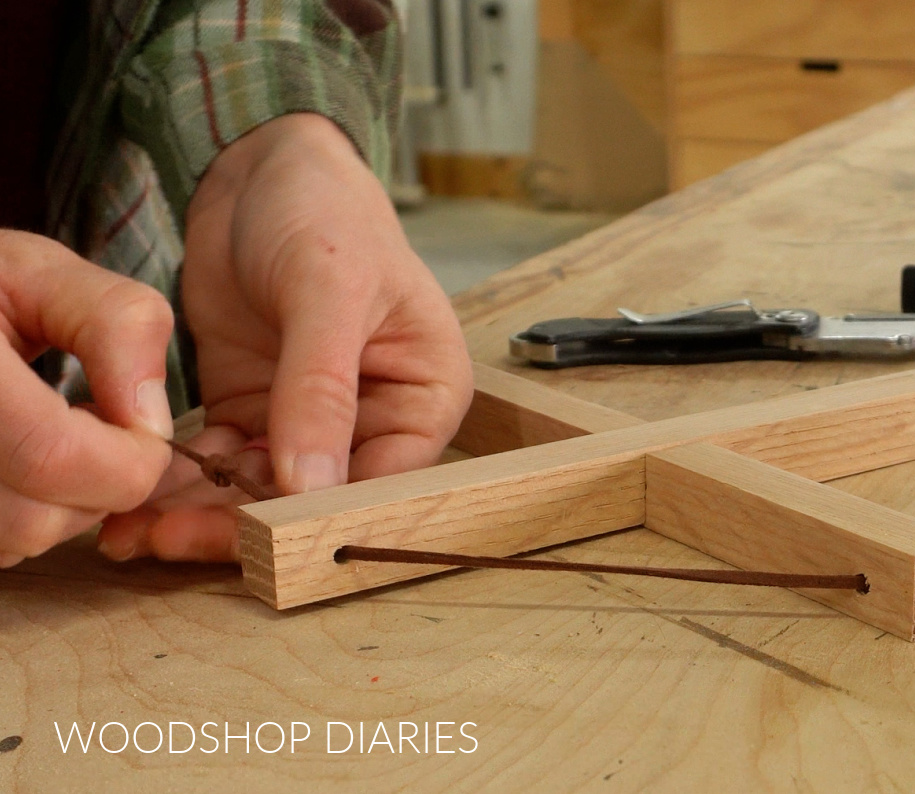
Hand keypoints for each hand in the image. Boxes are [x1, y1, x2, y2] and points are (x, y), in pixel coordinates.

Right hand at [0, 231, 174, 566]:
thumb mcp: (41, 272)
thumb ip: (115, 323)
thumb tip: (152, 421)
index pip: (56, 458)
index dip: (129, 457)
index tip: (142, 423)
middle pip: (38, 520)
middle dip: (99, 484)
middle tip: (92, 425)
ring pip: (17, 542)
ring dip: (63, 504)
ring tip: (53, 436)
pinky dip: (27, 511)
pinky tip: (24, 458)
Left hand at [97, 114, 473, 561]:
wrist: (261, 170)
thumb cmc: (327, 213)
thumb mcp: (329, 290)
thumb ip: (322, 388)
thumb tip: (313, 486)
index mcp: (425, 394)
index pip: (386, 479)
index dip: (326, 516)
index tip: (260, 539)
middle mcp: (375, 419)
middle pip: (320, 498)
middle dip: (247, 525)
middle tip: (173, 541)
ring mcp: (312, 421)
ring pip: (264, 492)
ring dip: (203, 513)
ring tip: (134, 531)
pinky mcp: (256, 413)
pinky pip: (223, 465)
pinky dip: (182, 483)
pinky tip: (137, 501)